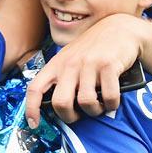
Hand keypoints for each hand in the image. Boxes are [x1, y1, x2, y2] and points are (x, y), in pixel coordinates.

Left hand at [26, 14, 142, 124]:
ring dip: (94, 111)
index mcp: (56, 65)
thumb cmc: (93, 49)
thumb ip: (62, 78)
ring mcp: (89, 64)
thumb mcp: (70, 59)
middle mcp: (69, 64)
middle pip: (61, 103)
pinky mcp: (108, 65)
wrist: (120, 28)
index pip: (35, 88)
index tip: (34, 124)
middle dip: (70, 117)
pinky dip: (112, 105)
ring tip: (99, 106)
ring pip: (86, 102)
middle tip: (79, 116)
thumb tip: (58, 106)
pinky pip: (109, 96)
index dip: (31, 109)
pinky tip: (112, 101)